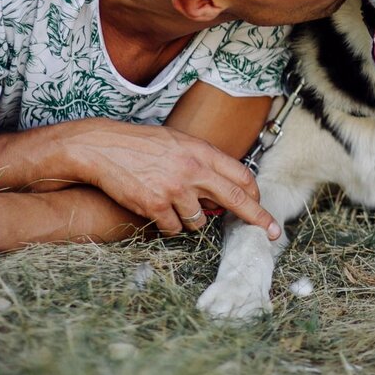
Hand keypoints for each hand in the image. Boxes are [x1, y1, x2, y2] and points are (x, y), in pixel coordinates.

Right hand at [65, 119, 279, 237]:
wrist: (102, 147)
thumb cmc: (141, 145)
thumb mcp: (179, 142)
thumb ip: (203, 163)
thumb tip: (224, 189)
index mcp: (202, 151)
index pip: (242, 176)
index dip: (255, 194)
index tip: (262, 206)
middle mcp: (193, 170)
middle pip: (237, 200)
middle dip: (258, 218)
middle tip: (272, 232)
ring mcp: (175, 189)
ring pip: (199, 221)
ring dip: (190, 220)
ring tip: (171, 203)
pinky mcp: (155, 206)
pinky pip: (173, 229)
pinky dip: (168, 226)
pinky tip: (155, 210)